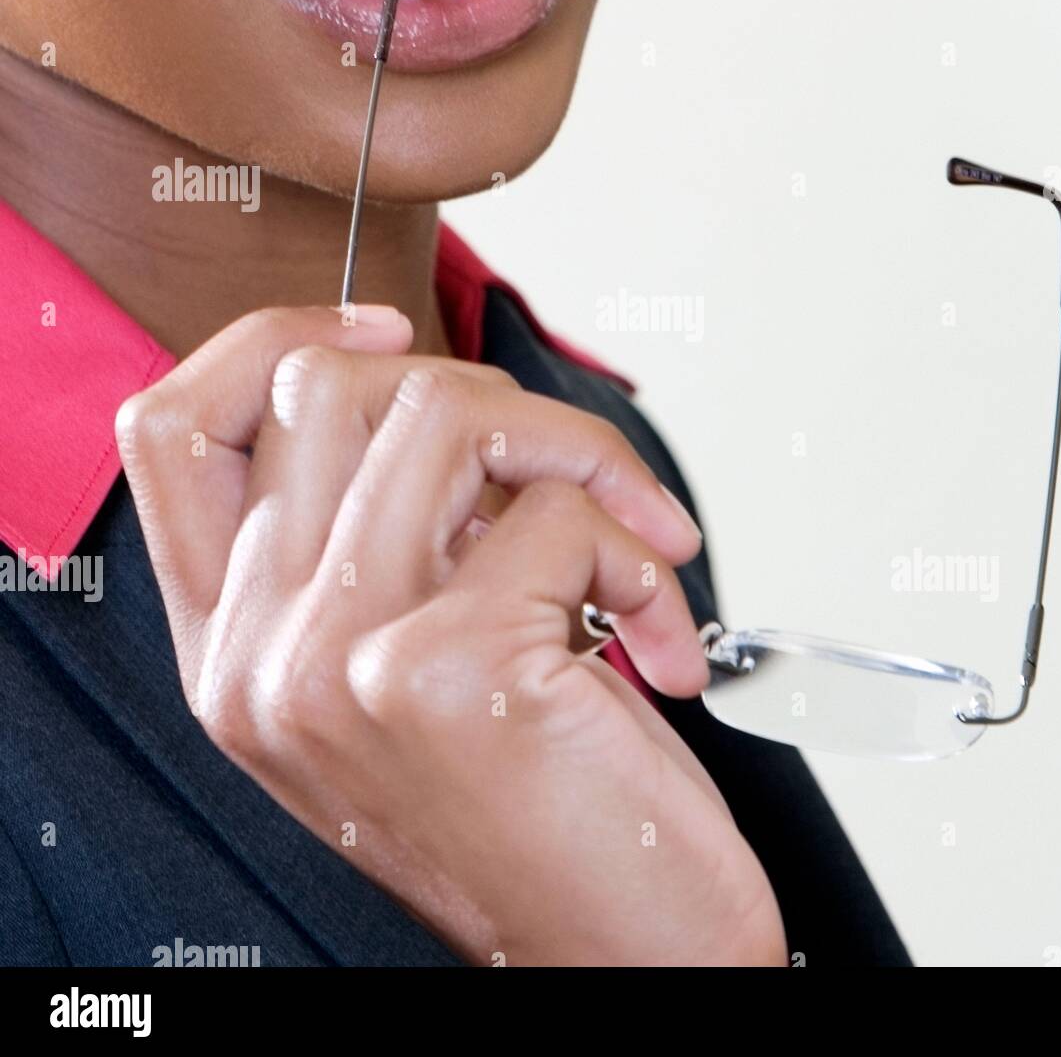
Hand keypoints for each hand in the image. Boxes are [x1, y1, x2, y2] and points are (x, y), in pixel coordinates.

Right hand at [115, 305, 786, 965]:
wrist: (614, 960)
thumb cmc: (542, 812)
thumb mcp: (422, 670)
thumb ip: (393, 540)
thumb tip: (443, 402)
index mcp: (242, 648)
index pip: (175, 428)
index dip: (277, 340)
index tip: (391, 333)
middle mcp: (262, 655)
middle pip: (329, 387)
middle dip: (488, 398)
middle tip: (569, 480)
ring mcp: (334, 658)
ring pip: (443, 413)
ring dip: (579, 455)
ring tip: (633, 547)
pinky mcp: (440, 667)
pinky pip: (557, 509)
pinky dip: (638, 549)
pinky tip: (652, 633)